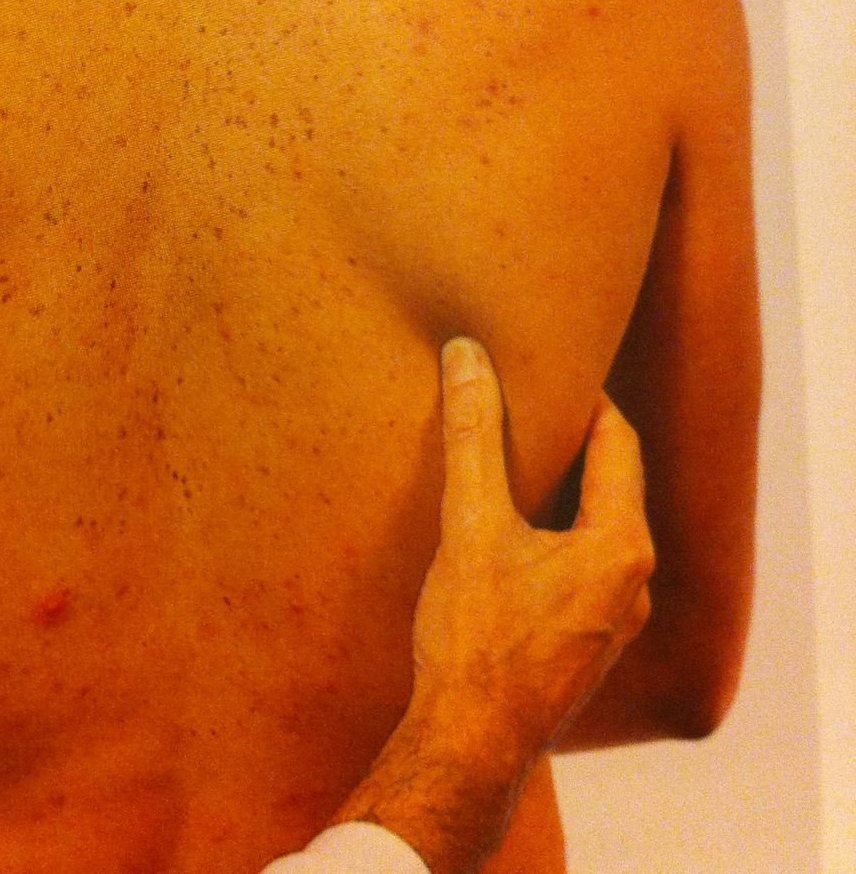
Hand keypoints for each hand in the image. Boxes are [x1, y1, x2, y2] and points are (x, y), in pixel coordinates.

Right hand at [335, 337, 653, 872]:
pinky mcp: (587, 645)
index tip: (552, 367)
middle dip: (576, 442)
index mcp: (620, 545)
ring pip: (599, 530)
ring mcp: (615, 620)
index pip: (618, 443)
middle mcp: (634, 582)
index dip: (588, 400)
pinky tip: (513, 533)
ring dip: (567, 491)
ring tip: (519, 460)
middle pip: (614, 485)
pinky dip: (558, 533)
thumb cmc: (475, 637)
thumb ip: (472, 435)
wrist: (469, 745)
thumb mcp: (471, 523)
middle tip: (533, 403)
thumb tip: (467, 357)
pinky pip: (585, 567)